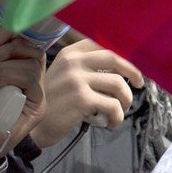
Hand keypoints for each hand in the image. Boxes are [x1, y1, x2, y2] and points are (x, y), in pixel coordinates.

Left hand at [0, 31, 47, 172]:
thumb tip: (4, 30)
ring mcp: (35, 95)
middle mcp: (29, 83)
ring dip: (5, 66)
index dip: (15, 38)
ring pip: (33, 63)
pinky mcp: (37, 106)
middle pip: (34, 50)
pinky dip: (9, 76)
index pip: (28, 46)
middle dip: (10, 49)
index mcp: (16, 74)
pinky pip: (31, 80)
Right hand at [32, 36, 146, 147]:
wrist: (32, 126)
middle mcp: (73, 62)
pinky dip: (117, 117)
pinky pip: (113, 106)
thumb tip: (118, 70)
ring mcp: (77, 80)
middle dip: (132, 71)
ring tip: (119, 111)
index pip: (102, 46)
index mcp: (70, 54)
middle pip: (114, 58)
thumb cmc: (50, 103)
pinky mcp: (82, 99)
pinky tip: (111, 123)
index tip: (128, 68)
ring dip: (126, 100)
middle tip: (139, 84)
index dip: (120, 57)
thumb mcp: (62, 75)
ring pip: (118, 85)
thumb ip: (84, 68)